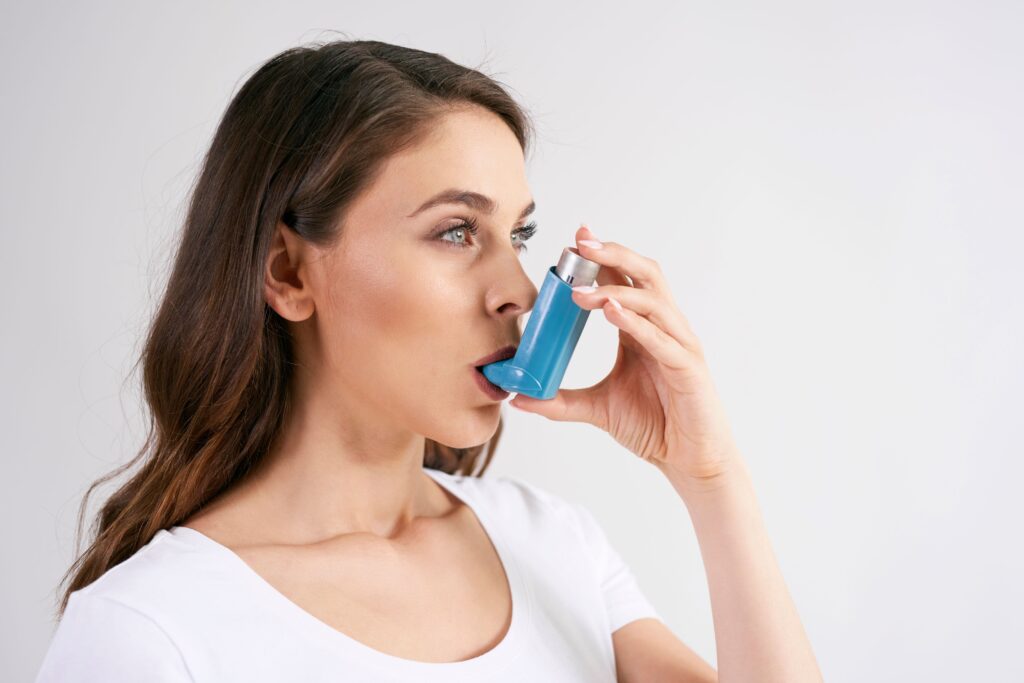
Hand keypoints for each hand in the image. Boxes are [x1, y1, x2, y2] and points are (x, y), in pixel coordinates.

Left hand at [509, 224, 740, 487]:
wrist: (687, 460)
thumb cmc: (653, 426)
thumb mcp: (596, 408)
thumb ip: (559, 400)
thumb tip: (519, 397)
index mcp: (642, 330)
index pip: (623, 281)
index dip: (602, 259)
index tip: (573, 242)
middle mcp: (663, 329)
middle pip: (644, 275)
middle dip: (612, 255)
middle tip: (579, 244)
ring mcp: (679, 345)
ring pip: (653, 301)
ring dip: (616, 291)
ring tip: (580, 292)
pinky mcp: (688, 368)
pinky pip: (663, 339)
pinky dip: (637, 323)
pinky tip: (613, 313)